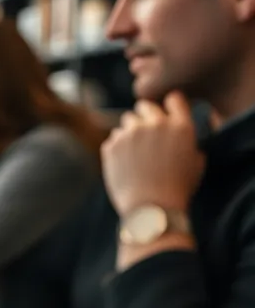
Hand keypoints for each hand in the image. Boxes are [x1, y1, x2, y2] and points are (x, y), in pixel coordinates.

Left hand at [102, 93, 203, 216]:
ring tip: (136, 153)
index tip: (166, 113)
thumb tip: (179, 131)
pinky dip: (118, 147)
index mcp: (181, 126)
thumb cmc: (178, 189)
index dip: (169, 105)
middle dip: (146, 115)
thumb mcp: (196, 162)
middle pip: (145, 106)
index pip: (173, 98)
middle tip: (146, 133)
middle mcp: (155, 124)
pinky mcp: (111, 145)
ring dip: (131, 131)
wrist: (151, 209)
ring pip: (127, 121)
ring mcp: (131, 133)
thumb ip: (188, 140)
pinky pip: (114, 138)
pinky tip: (125, 164)